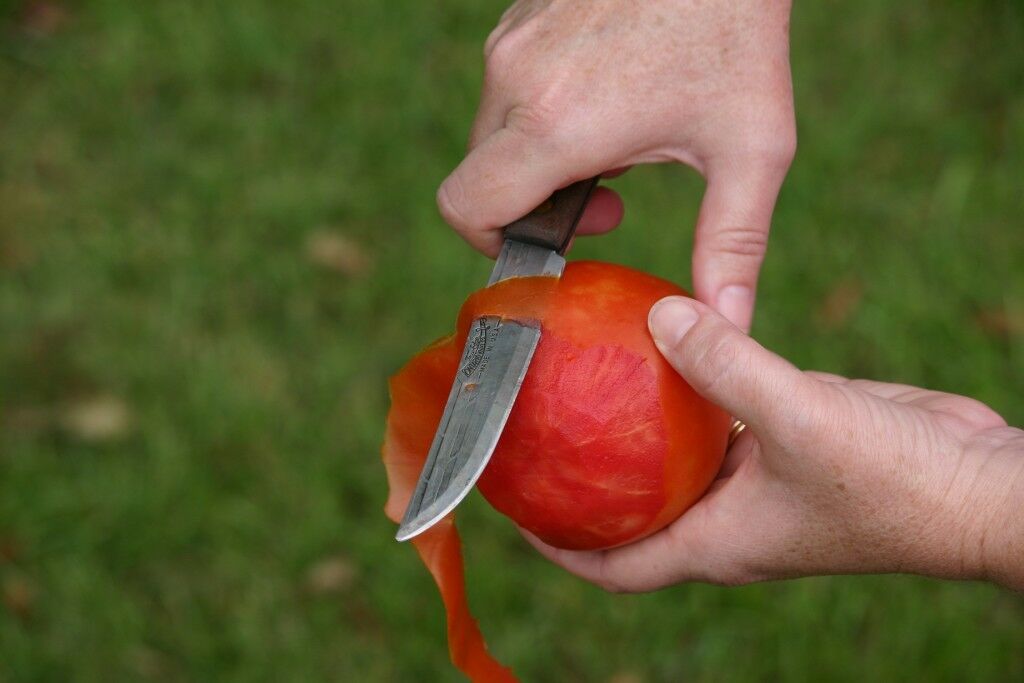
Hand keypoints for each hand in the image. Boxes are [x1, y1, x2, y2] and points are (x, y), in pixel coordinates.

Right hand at [438, 0, 795, 330]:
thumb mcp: (750, 147)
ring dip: (542, 153)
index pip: (465, 208)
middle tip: (609, 193)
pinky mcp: (520, 16)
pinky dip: (543, 109)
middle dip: (535, 203)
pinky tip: (608, 92)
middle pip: (480, 176)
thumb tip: (727, 325)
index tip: (558, 237)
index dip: (492, 242)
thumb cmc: (739, 31)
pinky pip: (508, 86)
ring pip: (494, 131)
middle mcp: (515, 81)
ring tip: (617, 136)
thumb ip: (733, 245)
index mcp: (556, 126)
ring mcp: (511, 41)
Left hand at [523, 297, 1023, 590]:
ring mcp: (756, 477)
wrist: (979, 484)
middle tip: (539, 427)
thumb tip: (657, 318)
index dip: (561, 547)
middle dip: (587, 476)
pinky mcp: (785, 436)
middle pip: (635, 507)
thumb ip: (726, 368)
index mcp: (718, 540)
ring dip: (637, 425)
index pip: (616, 563)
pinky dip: (692, 388)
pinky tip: (667, 343)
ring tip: (585, 380)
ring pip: (677, 455)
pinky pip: (721, 413)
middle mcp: (728, 515)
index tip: (514, 512)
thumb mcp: (799, 418)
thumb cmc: (896, 481)